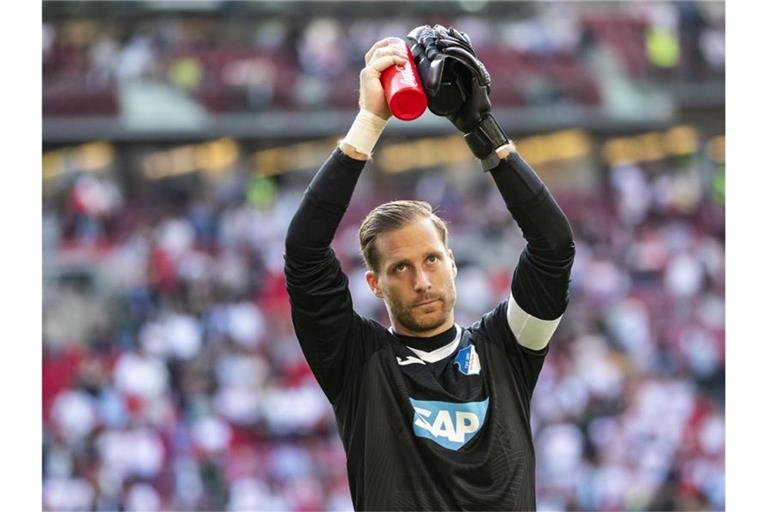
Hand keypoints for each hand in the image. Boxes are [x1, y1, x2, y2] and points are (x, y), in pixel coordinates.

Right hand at [359, 38, 408, 119]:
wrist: (375, 117)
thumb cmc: (384, 108)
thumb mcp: (395, 92)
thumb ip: (403, 87)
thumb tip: (422, 86)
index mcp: (372, 70)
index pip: (379, 50)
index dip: (391, 44)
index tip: (403, 47)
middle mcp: (368, 68)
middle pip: (380, 48)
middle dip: (394, 45)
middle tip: (407, 51)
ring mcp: (367, 71)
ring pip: (380, 53)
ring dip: (395, 51)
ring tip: (406, 56)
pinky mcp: (368, 75)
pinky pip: (379, 62)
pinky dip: (391, 59)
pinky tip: (402, 60)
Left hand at [408, 25, 507, 161]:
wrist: (472, 123)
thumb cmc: (457, 112)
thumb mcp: (442, 96)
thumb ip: (435, 88)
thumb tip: (416, 83)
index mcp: (466, 69)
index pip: (459, 49)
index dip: (449, 40)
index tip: (436, 33)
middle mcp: (474, 68)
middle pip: (462, 47)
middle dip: (449, 38)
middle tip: (436, 32)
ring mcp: (478, 72)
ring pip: (465, 52)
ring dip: (451, 44)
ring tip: (439, 39)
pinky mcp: (480, 78)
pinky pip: (469, 63)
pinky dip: (459, 55)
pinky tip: (448, 51)